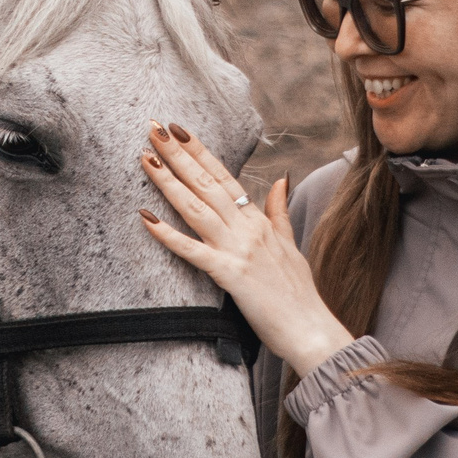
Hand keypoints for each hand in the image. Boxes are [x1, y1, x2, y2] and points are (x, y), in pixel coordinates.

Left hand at [138, 122, 353, 374]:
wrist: (311, 328)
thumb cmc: (299, 293)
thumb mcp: (290, 244)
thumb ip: (279, 211)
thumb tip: (281, 179)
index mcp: (259, 220)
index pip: (224, 177)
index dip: (200, 152)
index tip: (179, 130)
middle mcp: (247, 228)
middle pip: (206, 184)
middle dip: (178, 155)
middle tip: (153, 129)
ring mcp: (238, 249)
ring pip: (196, 208)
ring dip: (169, 182)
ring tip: (146, 158)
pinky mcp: (229, 274)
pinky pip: (193, 251)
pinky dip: (168, 234)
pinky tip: (145, 218)